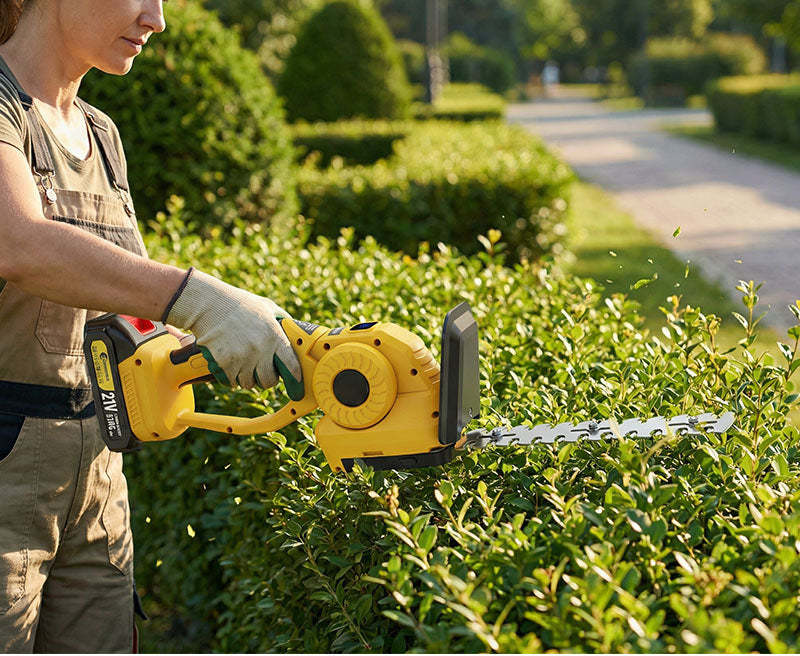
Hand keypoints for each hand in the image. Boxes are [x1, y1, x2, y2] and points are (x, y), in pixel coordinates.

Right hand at [164, 269, 301, 388]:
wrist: (209, 304)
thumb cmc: (239, 304)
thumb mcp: (268, 307)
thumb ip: (283, 321)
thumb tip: (294, 333)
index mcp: (274, 336)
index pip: (291, 365)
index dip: (295, 378)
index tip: (296, 384)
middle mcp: (259, 349)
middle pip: (268, 381)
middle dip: (266, 378)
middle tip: (262, 371)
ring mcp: (240, 358)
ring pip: (248, 384)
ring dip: (247, 377)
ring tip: (243, 363)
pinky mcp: (223, 363)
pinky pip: (231, 382)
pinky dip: (231, 377)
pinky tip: (230, 364)